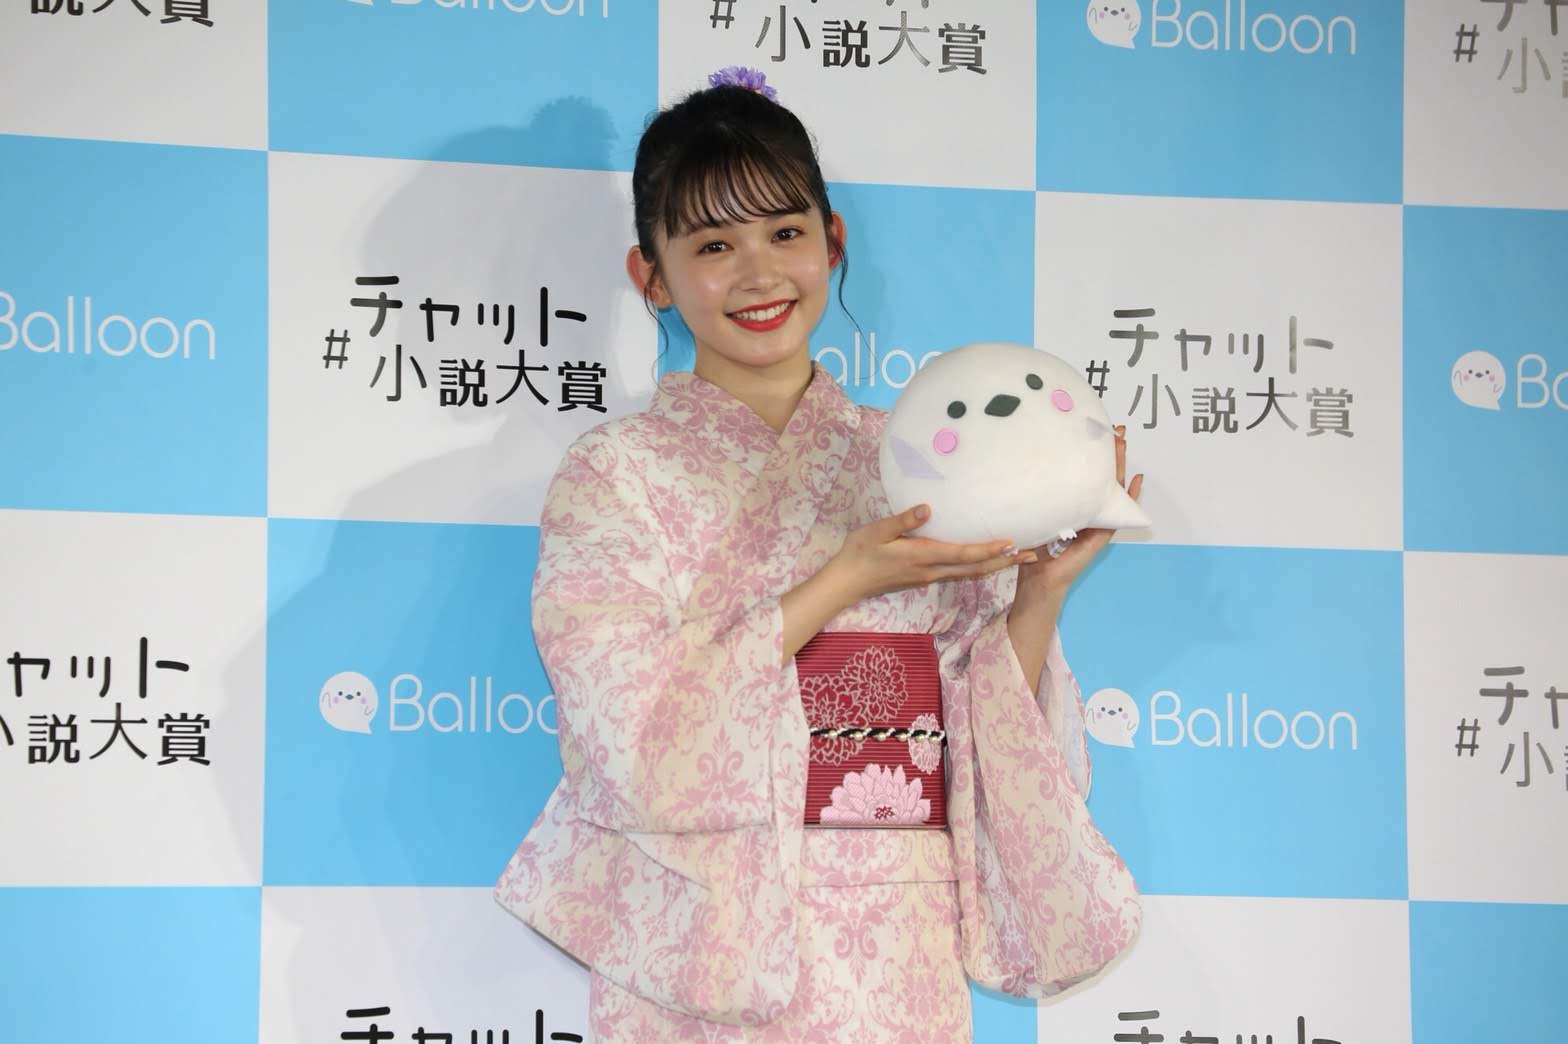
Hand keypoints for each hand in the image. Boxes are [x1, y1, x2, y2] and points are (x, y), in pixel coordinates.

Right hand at [831, 503, 1034, 602]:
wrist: (847, 582)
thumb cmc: (860, 552)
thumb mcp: (877, 531)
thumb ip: (903, 521)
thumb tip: (928, 509)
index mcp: (923, 556)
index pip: (963, 555)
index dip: (989, 550)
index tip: (1012, 543)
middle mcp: (932, 570)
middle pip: (975, 569)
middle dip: (1004, 562)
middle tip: (1031, 556)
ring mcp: (929, 577)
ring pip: (970, 574)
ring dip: (995, 567)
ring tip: (1017, 559)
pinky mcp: (925, 578)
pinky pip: (959, 574)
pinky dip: (979, 568)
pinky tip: (986, 562)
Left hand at [1015, 424, 1143, 595]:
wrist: (1038, 580)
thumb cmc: (1031, 550)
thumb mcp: (1032, 516)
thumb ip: (1033, 498)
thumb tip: (1019, 469)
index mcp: (1072, 506)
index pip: (1084, 476)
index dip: (1090, 455)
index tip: (1094, 431)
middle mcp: (1087, 512)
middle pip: (1103, 478)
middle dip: (1111, 453)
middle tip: (1119, 430)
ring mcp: (1097, 523)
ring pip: (1114, 490)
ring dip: (1121, 467)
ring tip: (1125, 445)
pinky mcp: (1101, 536)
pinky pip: (1119, 513)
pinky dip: (1130, 497)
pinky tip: (1137, 480)